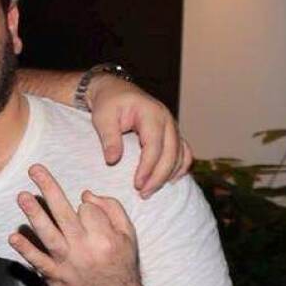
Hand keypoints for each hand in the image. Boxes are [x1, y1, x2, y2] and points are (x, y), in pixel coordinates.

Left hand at [8, 164, 142, 285]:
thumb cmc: (121, 265)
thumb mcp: (129, 236)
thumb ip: (112, 210)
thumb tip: (85, 194)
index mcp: (105, 238)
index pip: (86, 209)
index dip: (84, 206)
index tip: (85, 212)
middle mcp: (85, 248)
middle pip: (63, 213)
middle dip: (48, 188)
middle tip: (34, 169)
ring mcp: (67, 263)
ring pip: (48, 233)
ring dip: (33, 213)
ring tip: (22, 196)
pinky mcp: (54, 276)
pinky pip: (37, 260)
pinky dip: (25, 249)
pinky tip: (13, 236)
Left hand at [86, 75, 192, 198]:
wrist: (115, 90)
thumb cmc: (108, 103)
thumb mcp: (102, 118)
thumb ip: (109, 138)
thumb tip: (112, 161)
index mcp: (151, 114)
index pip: (154, 146)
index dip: (147, 168)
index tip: (137, 185)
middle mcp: (167, 119)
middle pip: (170, 154)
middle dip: (158, 177)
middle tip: (143, 194)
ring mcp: (172, 126)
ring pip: (179, 155)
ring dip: (168, 175)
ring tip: (150, 191)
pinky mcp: (172, 133)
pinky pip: (184, 152)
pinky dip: (180, 167)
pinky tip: (171, 181)